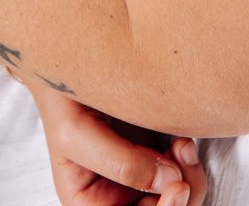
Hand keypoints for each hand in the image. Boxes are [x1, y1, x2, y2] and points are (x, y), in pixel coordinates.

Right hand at [30, 84, 205, 205]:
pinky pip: (181, 174)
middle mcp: (115, 195)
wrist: (69, 57)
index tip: (176, 187)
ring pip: (176, 199)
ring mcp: (138, 175)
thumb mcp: (76, 132)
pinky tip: (182, 143)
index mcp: (89, 203)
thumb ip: (121, 163)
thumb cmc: (60, 97)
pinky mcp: (153, 153)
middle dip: (180, 197)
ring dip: (188, 179)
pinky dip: (188, 163)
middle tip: (184, 165)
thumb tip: (170, 181)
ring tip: (183, 146)